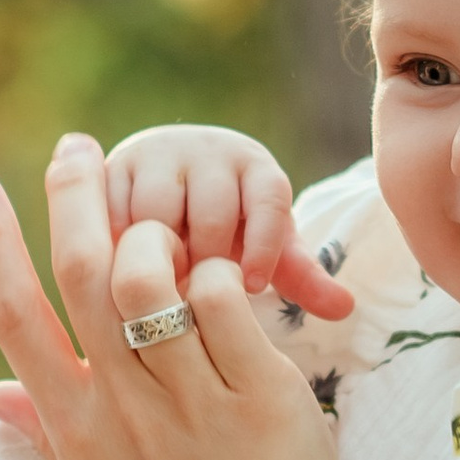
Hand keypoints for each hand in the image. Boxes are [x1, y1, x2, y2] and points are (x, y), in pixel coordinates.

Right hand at [0, 135, 359, 459]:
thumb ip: (49, 439)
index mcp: (78, 436)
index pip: (16, 320)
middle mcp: (124, 416)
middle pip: (83, 277)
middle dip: (73, 198)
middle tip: (78, 150)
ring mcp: (193, 410)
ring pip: (153, 280)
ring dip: (155, 232)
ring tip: (170, 219)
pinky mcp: (264, 409)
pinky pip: (233, 309)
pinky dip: (228, 276)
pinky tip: (238, 273)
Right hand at [103, 123, 355, 316]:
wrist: (169, 185)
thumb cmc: (231, 231)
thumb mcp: (265, 249)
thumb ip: (299, 277)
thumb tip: (345, 309)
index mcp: (256, 169)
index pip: (268, 200)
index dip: (263, 245)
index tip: (253, 287)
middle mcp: (209, 151)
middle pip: (211, 212)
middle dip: (205, 263)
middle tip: (200, 304)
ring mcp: (158, 155)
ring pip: (156, 212)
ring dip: (159, 259)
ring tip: (163, 295)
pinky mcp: (113, 167)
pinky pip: (113, 211)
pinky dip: (118, 249)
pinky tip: (125, 279)